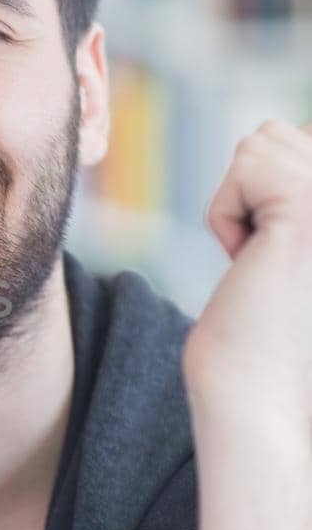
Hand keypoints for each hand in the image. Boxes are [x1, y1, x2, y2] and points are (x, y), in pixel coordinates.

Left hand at [182, 117, 311, 425]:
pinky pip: (243, 167)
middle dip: (256, 193)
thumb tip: (286, 131)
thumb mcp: (298, 238)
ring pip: (262, 142)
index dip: (276, 190)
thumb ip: (302, 186)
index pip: (307, 137)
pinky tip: (251, 264)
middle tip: (273, 261)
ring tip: (266, 262)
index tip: (285, 256)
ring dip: (241, 203)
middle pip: (285, 133)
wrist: (259, 397)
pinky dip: (225, 215)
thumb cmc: (269, 327)